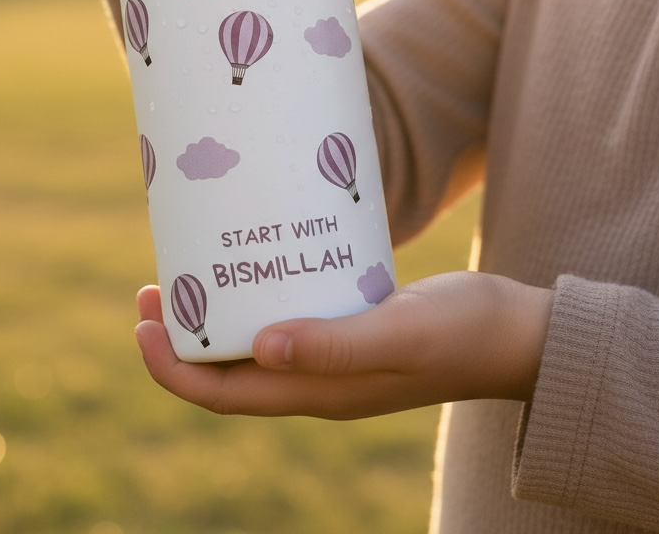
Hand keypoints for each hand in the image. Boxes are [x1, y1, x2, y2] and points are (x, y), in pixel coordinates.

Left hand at [134, 272, 554, 419]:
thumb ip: (336, 345)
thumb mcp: (400, 333)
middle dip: (180, 340)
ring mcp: (333, 357)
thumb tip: (261, 349)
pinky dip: (254, 301)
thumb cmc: (463, 332)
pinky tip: (253, 264)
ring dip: (212, 321)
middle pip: (228, 372)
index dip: (174, 368)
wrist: (516, 333)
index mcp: (319, 393)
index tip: (142, 326)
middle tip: (150, 290)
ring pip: (252, 348)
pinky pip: (286, 322)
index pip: (224, 394)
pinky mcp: (350, 328)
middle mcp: (317, 382)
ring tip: (186, 274)